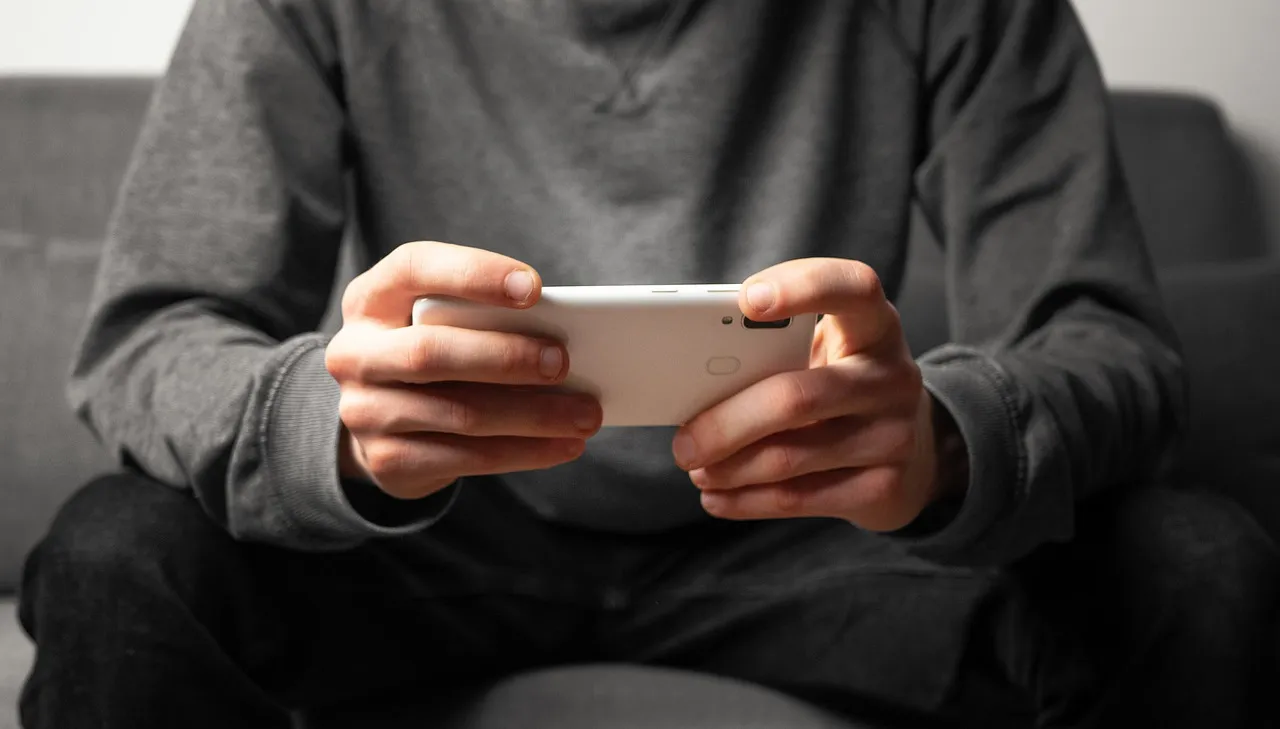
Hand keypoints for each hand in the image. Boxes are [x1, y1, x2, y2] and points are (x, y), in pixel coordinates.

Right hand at [326, 241, 601, 499]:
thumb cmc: (435, 352)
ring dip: (532, 416)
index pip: (414, 269)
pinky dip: (524, 452)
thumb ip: (484, 318)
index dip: (474, 275)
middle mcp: (355, 352)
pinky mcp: (385, 459)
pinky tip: (564, 446)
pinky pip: (465, 459)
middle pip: (431, 352)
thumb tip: (565, 339)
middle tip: (565, 362)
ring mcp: (364, 410)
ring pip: (458, 413)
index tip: (535, 288)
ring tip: (586, 415)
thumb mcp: (442, 322)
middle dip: (506, 357)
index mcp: (372, 298)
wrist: (381, 422)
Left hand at [673, 258, 965, 531]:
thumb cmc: (840, 384)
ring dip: (728, 467)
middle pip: (796, 397)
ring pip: (789, 457)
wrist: (914, 450)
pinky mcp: (884, 487)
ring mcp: (894, 435)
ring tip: (696, 466)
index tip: (747, 300)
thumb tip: (693, 381)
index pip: (852, 288)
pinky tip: (717, 496)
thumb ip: (775, 350)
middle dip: (727, 423)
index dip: (802, 288)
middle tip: (683, 442)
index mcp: (873, 325)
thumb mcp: (822, 353)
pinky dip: (745, 501)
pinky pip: (799, 498)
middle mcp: (892, 376)